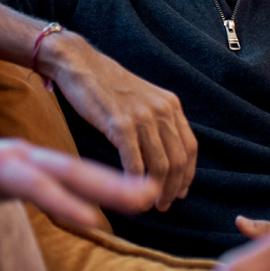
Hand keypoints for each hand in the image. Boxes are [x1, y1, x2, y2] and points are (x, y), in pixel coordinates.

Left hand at [0, 130, 158, 270]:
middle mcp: (21, 155)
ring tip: (151, 193)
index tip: (93, 222)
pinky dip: (103, 180)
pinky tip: (132, 192)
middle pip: (68, 168)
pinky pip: (75, 172)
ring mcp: (34, 156)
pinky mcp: (40, 164)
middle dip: (106, 182)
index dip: (61, 202)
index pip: (33, 184)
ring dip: (113, 180)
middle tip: (145, 196)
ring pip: (78, 167)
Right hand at [41, 32, 198, 210]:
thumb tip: (164, 156)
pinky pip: (134, 163)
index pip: (190, 147)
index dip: (187, 174)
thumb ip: (157, 122)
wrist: (80, 65)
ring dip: (156, 190)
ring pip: (160, 165)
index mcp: (171, 105)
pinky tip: (128, 192)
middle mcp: (162, 111)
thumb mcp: (143, 99)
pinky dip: (134, 183)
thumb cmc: (107, 86)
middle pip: (178, 160)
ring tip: (149, 204)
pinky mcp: (120, 125)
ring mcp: (142, 117)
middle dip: (173, 188)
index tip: (180, 191)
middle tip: (164, 205)